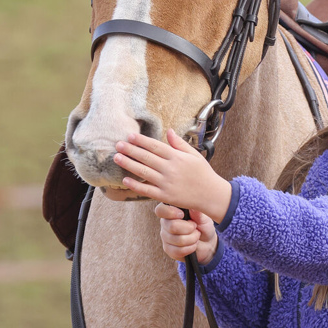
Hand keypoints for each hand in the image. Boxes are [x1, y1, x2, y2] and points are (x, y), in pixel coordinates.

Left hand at [113, 130, 231, 222]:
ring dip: (129, 164)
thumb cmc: (203, 173)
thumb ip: (180, 143)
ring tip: (117, 157)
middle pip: (146, 157)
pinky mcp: (165, 196)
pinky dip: (135, 185)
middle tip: (118, 144)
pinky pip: (147, 190)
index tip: (130, 136)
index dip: (142, 141)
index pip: (155, 146)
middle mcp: (170, 169)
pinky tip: (125, 179)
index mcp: (177, 157)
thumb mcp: (194, 155)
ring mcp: (166, 183)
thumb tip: (169, 131)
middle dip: (131, 150)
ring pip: (143, 172)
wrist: (210, 194)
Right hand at [155, 204, 217, 264]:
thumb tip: (191, 206)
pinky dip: (190, 248)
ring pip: (178, 240)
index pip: (160, 210)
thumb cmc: (203, 226)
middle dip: (189, 228)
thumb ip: (197, 213)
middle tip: (195, 227)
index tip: (182, 214)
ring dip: (192, 239)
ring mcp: (165, 237)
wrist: (207, 243)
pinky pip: (178, 251)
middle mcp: (165, 223)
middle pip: (172, 226)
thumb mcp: (204, 217)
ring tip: (196, 235)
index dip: (170, 212)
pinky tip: (193, 245)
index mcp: (171, 211)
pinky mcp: (168, 250)